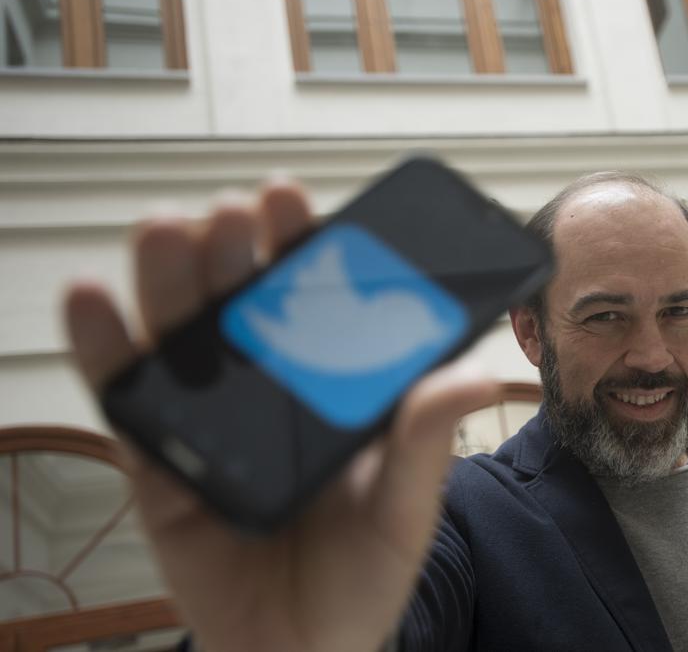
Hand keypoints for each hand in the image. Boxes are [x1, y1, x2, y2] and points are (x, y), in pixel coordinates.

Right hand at [63, 178, 496, 651]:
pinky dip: (105, 349)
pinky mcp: (160, 464)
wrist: (303, 651)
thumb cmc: (364, 575)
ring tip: (168, 231)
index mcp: (330, 388)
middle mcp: (268, 390)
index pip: (313, 302)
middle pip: (240, 304)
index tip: (290, 199)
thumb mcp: (408, 507)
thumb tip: (473, 374)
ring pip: (182, 336)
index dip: (299, 247)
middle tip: (232, 213)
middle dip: (232, 250)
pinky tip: (96, 300)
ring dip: (169, 278)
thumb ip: (428, 440)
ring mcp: (211, 421)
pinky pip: (128, 401)